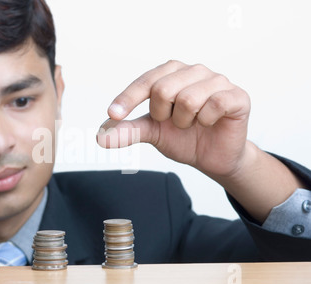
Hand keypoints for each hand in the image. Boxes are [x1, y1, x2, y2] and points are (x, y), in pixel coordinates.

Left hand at [96, 60, 250, 178]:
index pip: (146, 82)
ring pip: (187, 99)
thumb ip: (127, 131)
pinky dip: (206, 121)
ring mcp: (217, 81)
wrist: (212, 157)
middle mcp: (193, 71)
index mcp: (171, 73)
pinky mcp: (237, 95)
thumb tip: (100, 137)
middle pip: (163, 89)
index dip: (128, 98)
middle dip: (162, 115)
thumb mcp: (151, 133)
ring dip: (184, 122)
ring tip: (192, 124)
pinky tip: (209, 123)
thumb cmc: (182, 137)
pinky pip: (214, 105)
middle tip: (173, 122)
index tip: (113, 115)